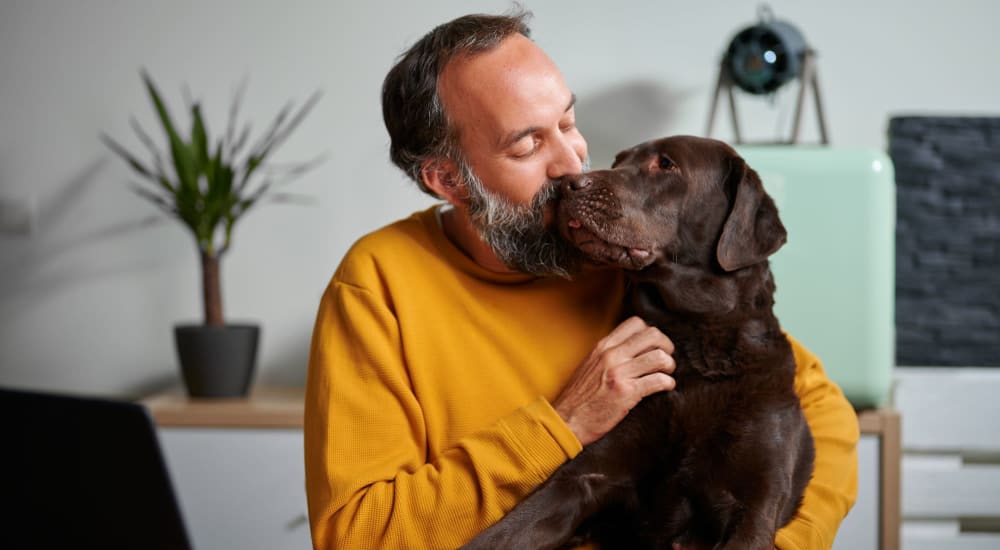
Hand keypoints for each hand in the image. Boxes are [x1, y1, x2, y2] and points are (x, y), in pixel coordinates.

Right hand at [552, 316, 675, 445]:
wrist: (567, 420)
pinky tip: (665, 388)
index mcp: (603, 347)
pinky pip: (659, 380)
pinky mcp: (627, 393)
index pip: (635, 323)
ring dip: (669, 366)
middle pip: (652, 335)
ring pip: (660, 357)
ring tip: (666, 374)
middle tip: (666, 359)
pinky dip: (668, 383)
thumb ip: (609, 355)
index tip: (653, 346)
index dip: (650, 333)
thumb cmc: (579, 397)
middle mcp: (611, 355)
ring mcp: (619, 373)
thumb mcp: (590, 365)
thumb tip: (632, 350)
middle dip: (666, 346)